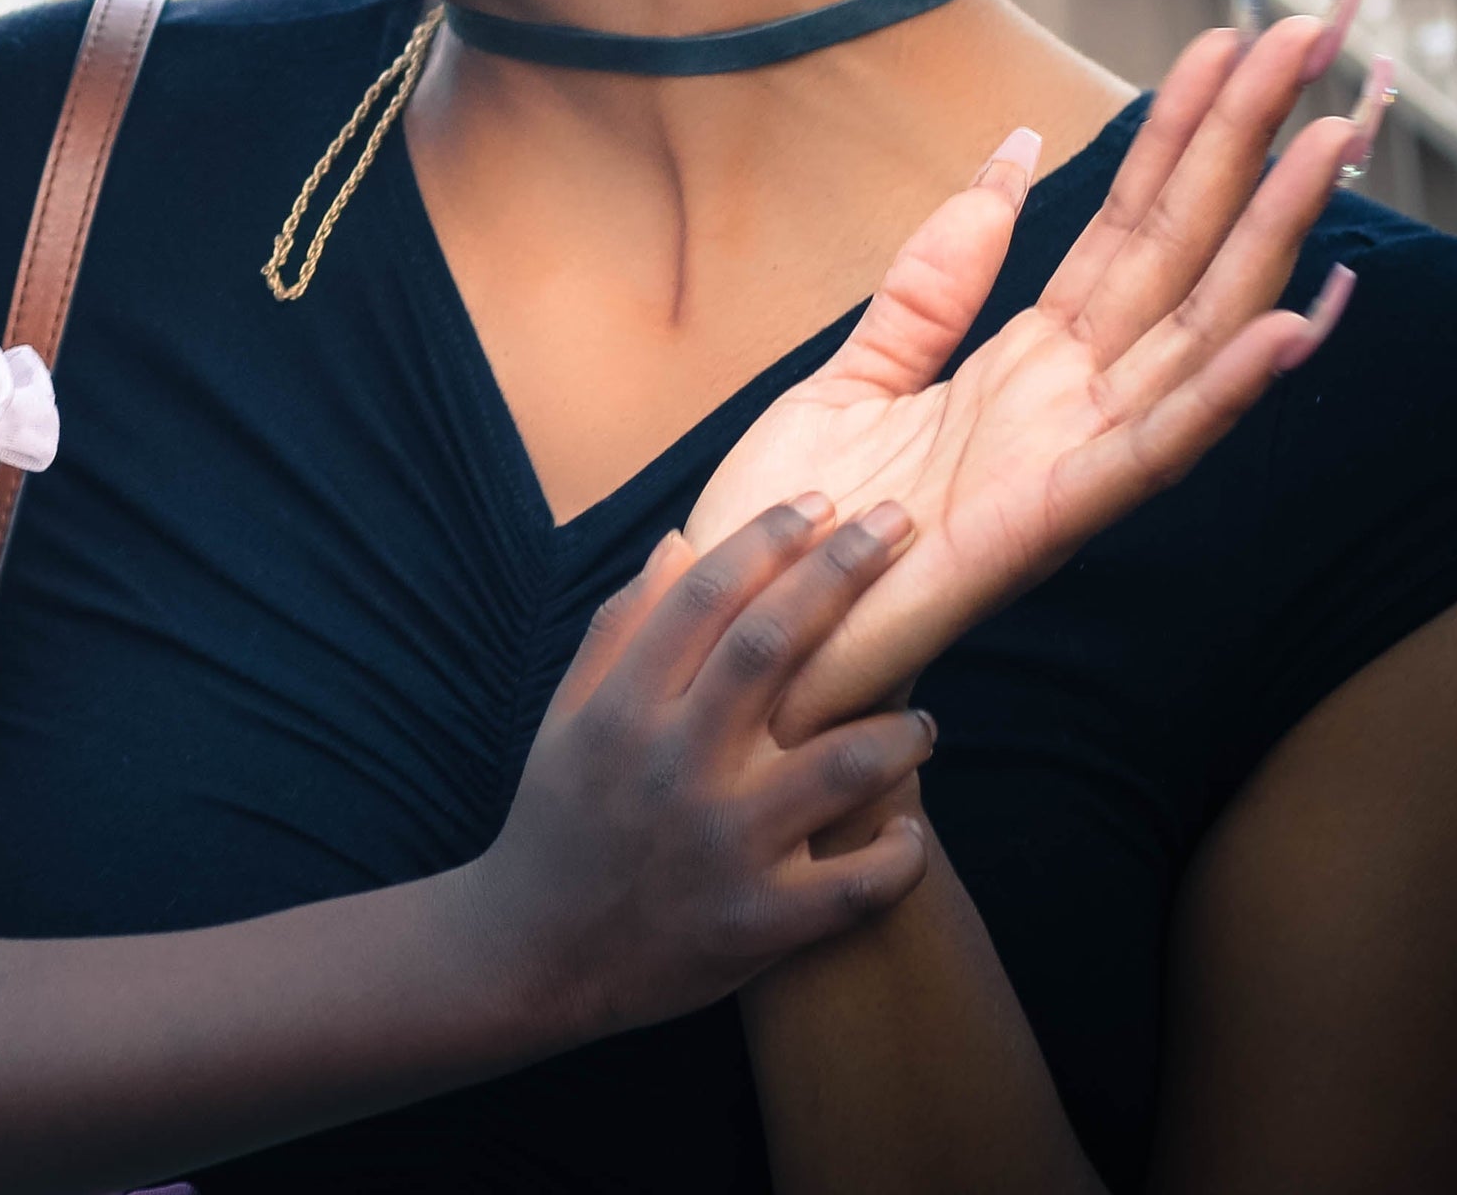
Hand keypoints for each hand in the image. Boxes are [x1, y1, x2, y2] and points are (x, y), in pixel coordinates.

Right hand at [468, 496, 938, 1042]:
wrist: (535, 954)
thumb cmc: (560, 819)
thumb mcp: (568, 716)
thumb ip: (622, 628)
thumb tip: (680, 541)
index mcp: (623, 709)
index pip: (704, 597)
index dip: (767, 540)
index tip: (820, 502)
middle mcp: (674, 766)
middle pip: (774, 648)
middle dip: (843, 576)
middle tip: (900, 527)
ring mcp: (721, 847)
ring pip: (842, 765)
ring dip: (899, 732)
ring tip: (922, 721)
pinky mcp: (759, 924)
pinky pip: (859, 885)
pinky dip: (899, 855)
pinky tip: (910, 832)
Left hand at [689, 0, 1376, 743]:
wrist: (743, 630)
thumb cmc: (797, 522)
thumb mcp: (855, 371)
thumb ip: (935, 278)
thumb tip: (1013, 156)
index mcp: (1027, 364)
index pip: (1127, 226)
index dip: (1180, 134)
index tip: (1232, 42)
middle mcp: (1069, 405)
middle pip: (1178, 253)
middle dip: (1243, 147)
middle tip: (1309, 38)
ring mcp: (1069, 462)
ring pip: (1192, 331)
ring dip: (1266, 240)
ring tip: (1331, 146)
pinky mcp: (1048, 523)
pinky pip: (1151, 449)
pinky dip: (1222, 391)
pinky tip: (1292, 328)